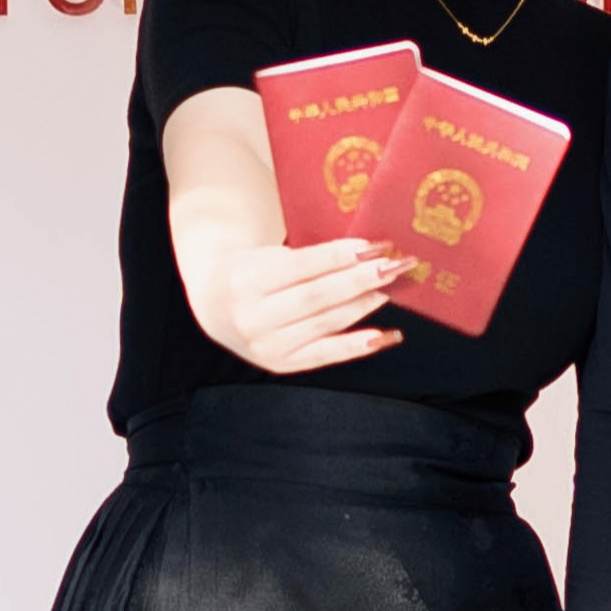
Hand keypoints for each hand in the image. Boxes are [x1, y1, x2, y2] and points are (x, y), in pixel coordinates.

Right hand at [186, 232, 407, 375]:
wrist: (213, 304)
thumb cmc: (252, 270)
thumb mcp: (269, 255)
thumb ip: (311, 258)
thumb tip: (371, 254)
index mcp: (246, 280)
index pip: (303, 266)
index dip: (343, 255)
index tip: (378, 245)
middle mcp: (252, 317)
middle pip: (318, 296)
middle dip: (362, 280)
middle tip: (397, 266)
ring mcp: (265, 346)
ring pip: (325, 324)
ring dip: (364, 306)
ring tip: (392, 289)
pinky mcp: (280, 365)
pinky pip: (325, 355)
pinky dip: (358, 345)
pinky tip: (386, 336)